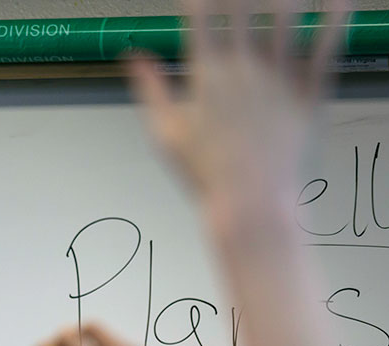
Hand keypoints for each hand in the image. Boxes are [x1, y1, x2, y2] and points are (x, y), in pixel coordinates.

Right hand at [126, 0, 344, 227]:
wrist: (251, 203)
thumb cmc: (202, 172)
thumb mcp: (164, 132)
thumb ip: (150, 88)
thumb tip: (133, 55)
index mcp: (207, 74)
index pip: (201, 14)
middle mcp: (245, 66)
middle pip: (243, 5)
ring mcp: (281, 77)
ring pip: (287, 15)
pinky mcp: (311, 91)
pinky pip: (327, 46)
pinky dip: (336, 16)